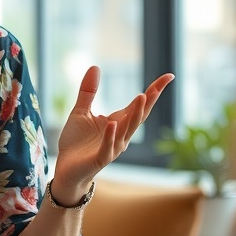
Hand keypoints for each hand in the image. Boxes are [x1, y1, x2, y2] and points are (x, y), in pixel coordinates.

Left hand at [50, 66, 173, 201]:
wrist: (66, 168)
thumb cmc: (76, 141)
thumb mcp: (80, 111)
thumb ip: (88, 91)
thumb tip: (95, 67)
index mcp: (117, 122)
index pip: (138, 105)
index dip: (154, 91)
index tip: (168, 76)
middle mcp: (120, 135)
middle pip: (138, 116)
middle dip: (149, 101)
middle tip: (160, 85)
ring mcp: (112, 147)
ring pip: (127, 130)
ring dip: (134, 114)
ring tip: (142, 97)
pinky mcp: (100, 158)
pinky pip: (108, 146)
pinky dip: (111, 135)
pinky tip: (113, 123)